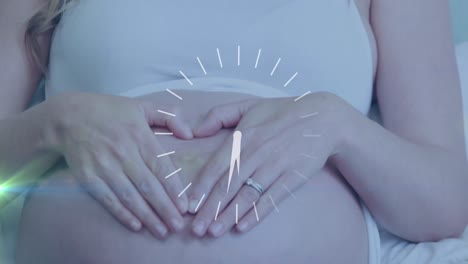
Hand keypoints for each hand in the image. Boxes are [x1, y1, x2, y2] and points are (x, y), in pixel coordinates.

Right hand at [47, 92, 192, 237]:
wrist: (68, 116)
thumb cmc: (110, 111)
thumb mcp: (142, 106)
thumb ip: (169, 116)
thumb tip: (189, 133)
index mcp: (140, 136)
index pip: (161, 167)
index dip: (173, 189)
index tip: (184, 206)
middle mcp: (123, 153)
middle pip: (148, 186)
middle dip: (164, 209)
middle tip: (177, 226)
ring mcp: (104, 166)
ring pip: (130, 196)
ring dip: (147, 216)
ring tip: (161, 231)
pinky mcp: (88, 176)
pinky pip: (108, 199)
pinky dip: (122, 213)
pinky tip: (136, 225)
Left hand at [188, 91, 351, 236]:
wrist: (322, 118)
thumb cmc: (281, 112)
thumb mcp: (248, 104)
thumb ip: (218, 115)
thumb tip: (195, 131)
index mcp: (244, 135)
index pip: (217, 165)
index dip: (202, 187)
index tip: (189, 204)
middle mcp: (257, 152)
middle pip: (229, 185)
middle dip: (210, 208)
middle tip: (196, 229)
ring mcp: (276, 166)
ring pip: (248, 195)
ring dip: (229, 216)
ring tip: (214, 231)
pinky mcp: (292, 177)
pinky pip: (271, 199)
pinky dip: (257, 214)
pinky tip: (242, 227)